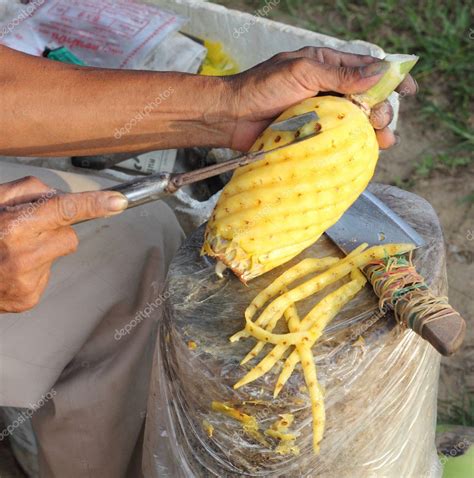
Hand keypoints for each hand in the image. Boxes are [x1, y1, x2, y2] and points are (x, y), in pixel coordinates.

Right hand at [0, 176, 127, 312]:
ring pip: (61, 253)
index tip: (118, 201)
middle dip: (54, 229)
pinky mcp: (28, 298)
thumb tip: (57, 196)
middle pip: (69, 235)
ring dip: (44, 248)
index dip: (93, 204)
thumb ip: (25, 192)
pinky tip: (12, 268)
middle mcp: (22, 256)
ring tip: (13, 251)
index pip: (63, 209)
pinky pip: (48, 273)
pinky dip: (35, 268)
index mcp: (11, 227)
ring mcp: (27, 281)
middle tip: (24, 231)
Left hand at [226, 47, 416, 150]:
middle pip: (365, 98)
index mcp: (325, 66)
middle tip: (382, 122)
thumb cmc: (261, 87)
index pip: (366, 68)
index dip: (390, 78)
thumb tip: (377, 74)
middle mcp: (326, 89)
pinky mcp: (310, 134)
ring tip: (384, 141)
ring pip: (354, 121)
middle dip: (381, 109)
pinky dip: (352, 144)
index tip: (409, 90)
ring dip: (371, 131)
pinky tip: (362, 152)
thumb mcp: (302, 71)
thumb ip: (339, 74)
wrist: (232, 116)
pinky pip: (337, 139)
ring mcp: (319, 113)